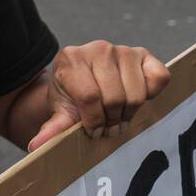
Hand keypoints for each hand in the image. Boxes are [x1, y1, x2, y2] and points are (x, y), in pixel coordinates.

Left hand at [28, 41, 169, 151]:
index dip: (93, 121)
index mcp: (70, 59)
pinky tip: (134, 99)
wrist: (84, 82)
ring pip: (136, 93)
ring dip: (128, 113)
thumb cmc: (72, 97)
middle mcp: (97, 48)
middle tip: (107, 129)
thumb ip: (52, 128)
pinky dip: (151, 94)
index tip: (93, 132)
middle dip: (111, 120)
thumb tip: (36, 146)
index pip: (89, 97)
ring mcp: (122, 49)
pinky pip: (159, 78)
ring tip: (117, 118)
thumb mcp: (60, 112)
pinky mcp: (143, 54)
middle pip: (114, 98)